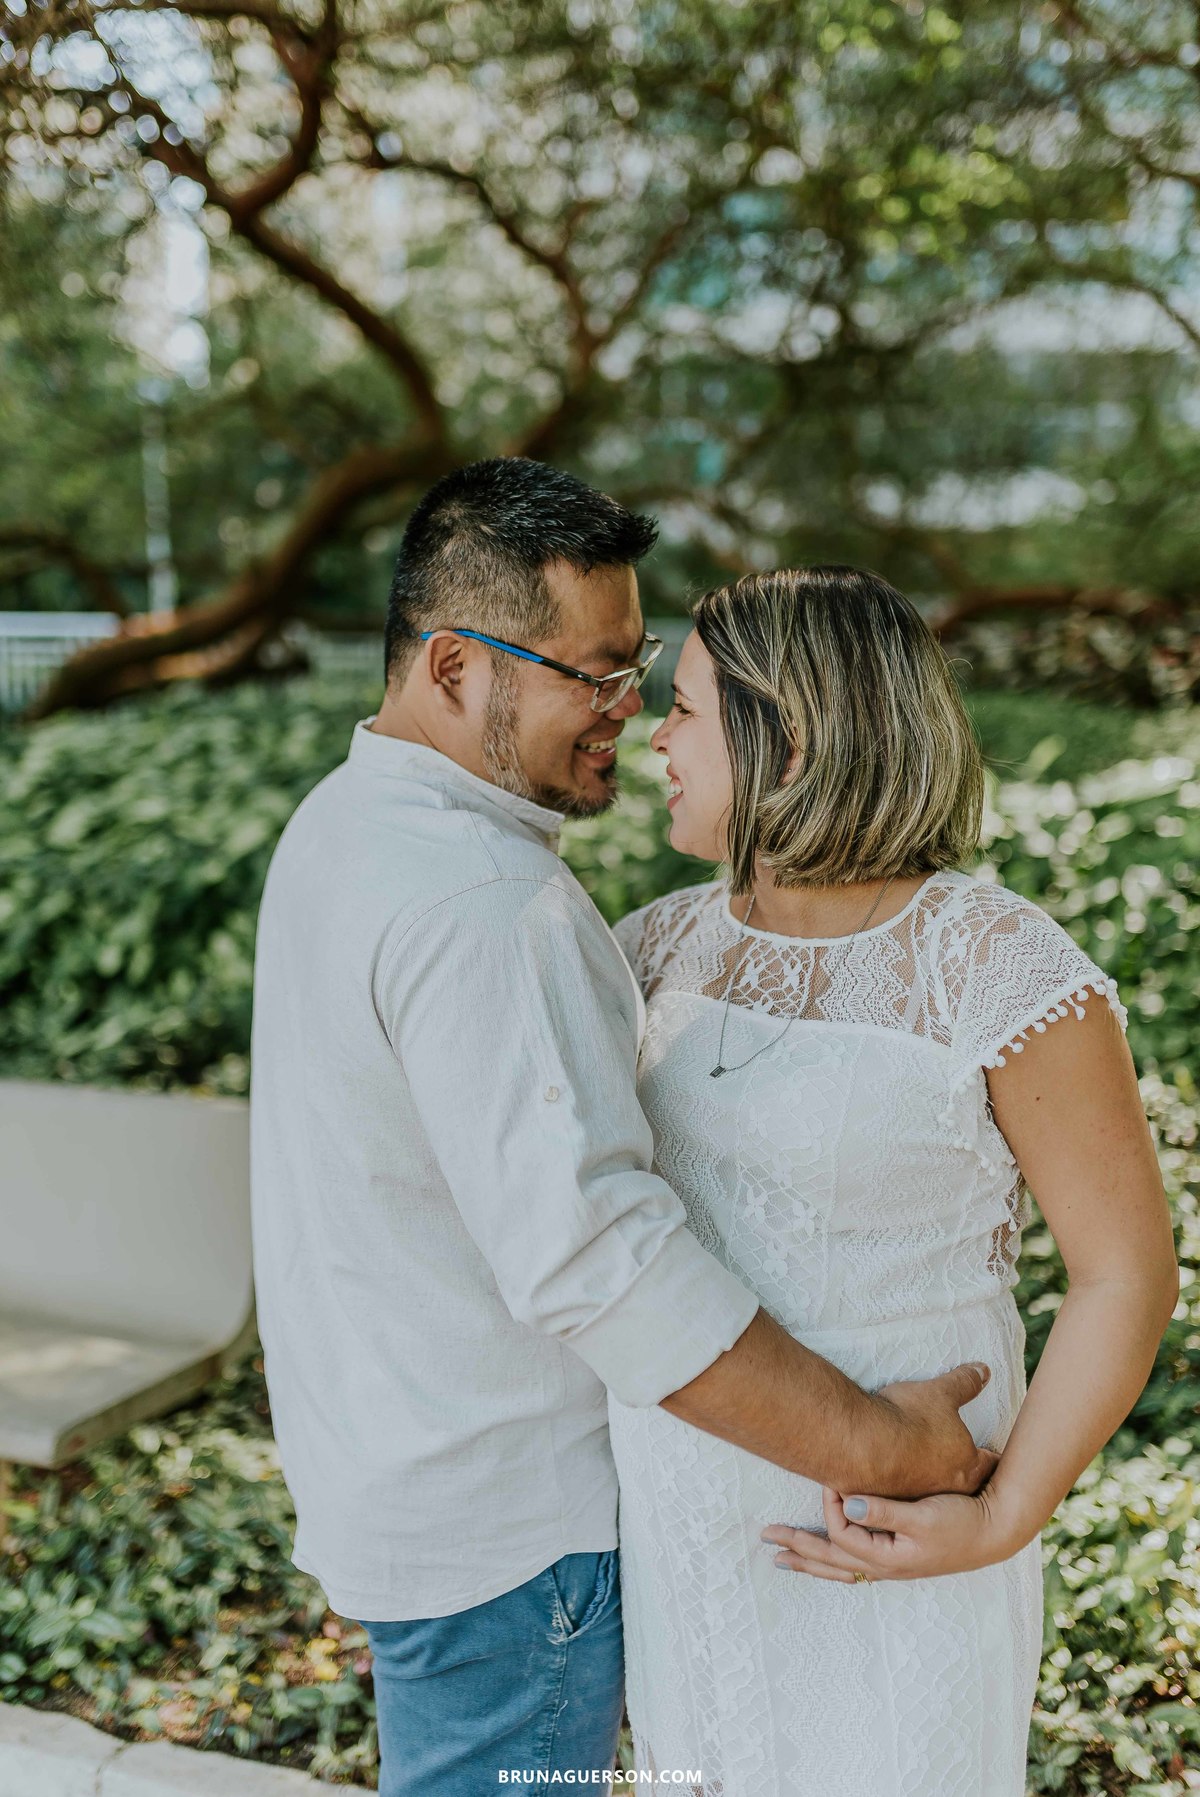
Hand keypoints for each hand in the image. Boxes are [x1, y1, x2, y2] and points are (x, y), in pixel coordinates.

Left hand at [761, 1481, 1029, 1583]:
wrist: (994, 1531)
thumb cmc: (961, 1521)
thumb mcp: (924, 1515)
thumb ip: (884, 1510)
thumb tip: (846, 1504)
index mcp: (888, 1557)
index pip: (841, 1533)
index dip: (829, 1506)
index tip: (828, 1477)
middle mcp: (885, 1566)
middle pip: (830, 1560)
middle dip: (797, 1548)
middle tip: (766, 1537)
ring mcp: (891, 1565)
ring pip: (840, 1567)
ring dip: (809, 1561)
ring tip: (783, 1558)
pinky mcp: (898, 1557)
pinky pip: (854, 1565)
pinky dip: (833, 1562)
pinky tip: (825, 1558)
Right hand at [870, 1364, 998, 1498]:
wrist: (863, 1444)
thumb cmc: (908, 1418)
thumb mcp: (940, 1392)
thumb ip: (965, 1383)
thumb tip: (984, 1370)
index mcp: (966, 1464)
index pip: (990, 1464)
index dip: (993, 1457)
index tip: (995, 1457)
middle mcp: (947, 1487)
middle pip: (965, 1484)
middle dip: (965, 1474)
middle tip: (964, 1467)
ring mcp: (919, 1497)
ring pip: (934, 1492)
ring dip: (933, 1481)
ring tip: (928, 1469)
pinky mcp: (892, 1500)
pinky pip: (905, 1493)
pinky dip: (905, 1483)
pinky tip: (897, 1473)